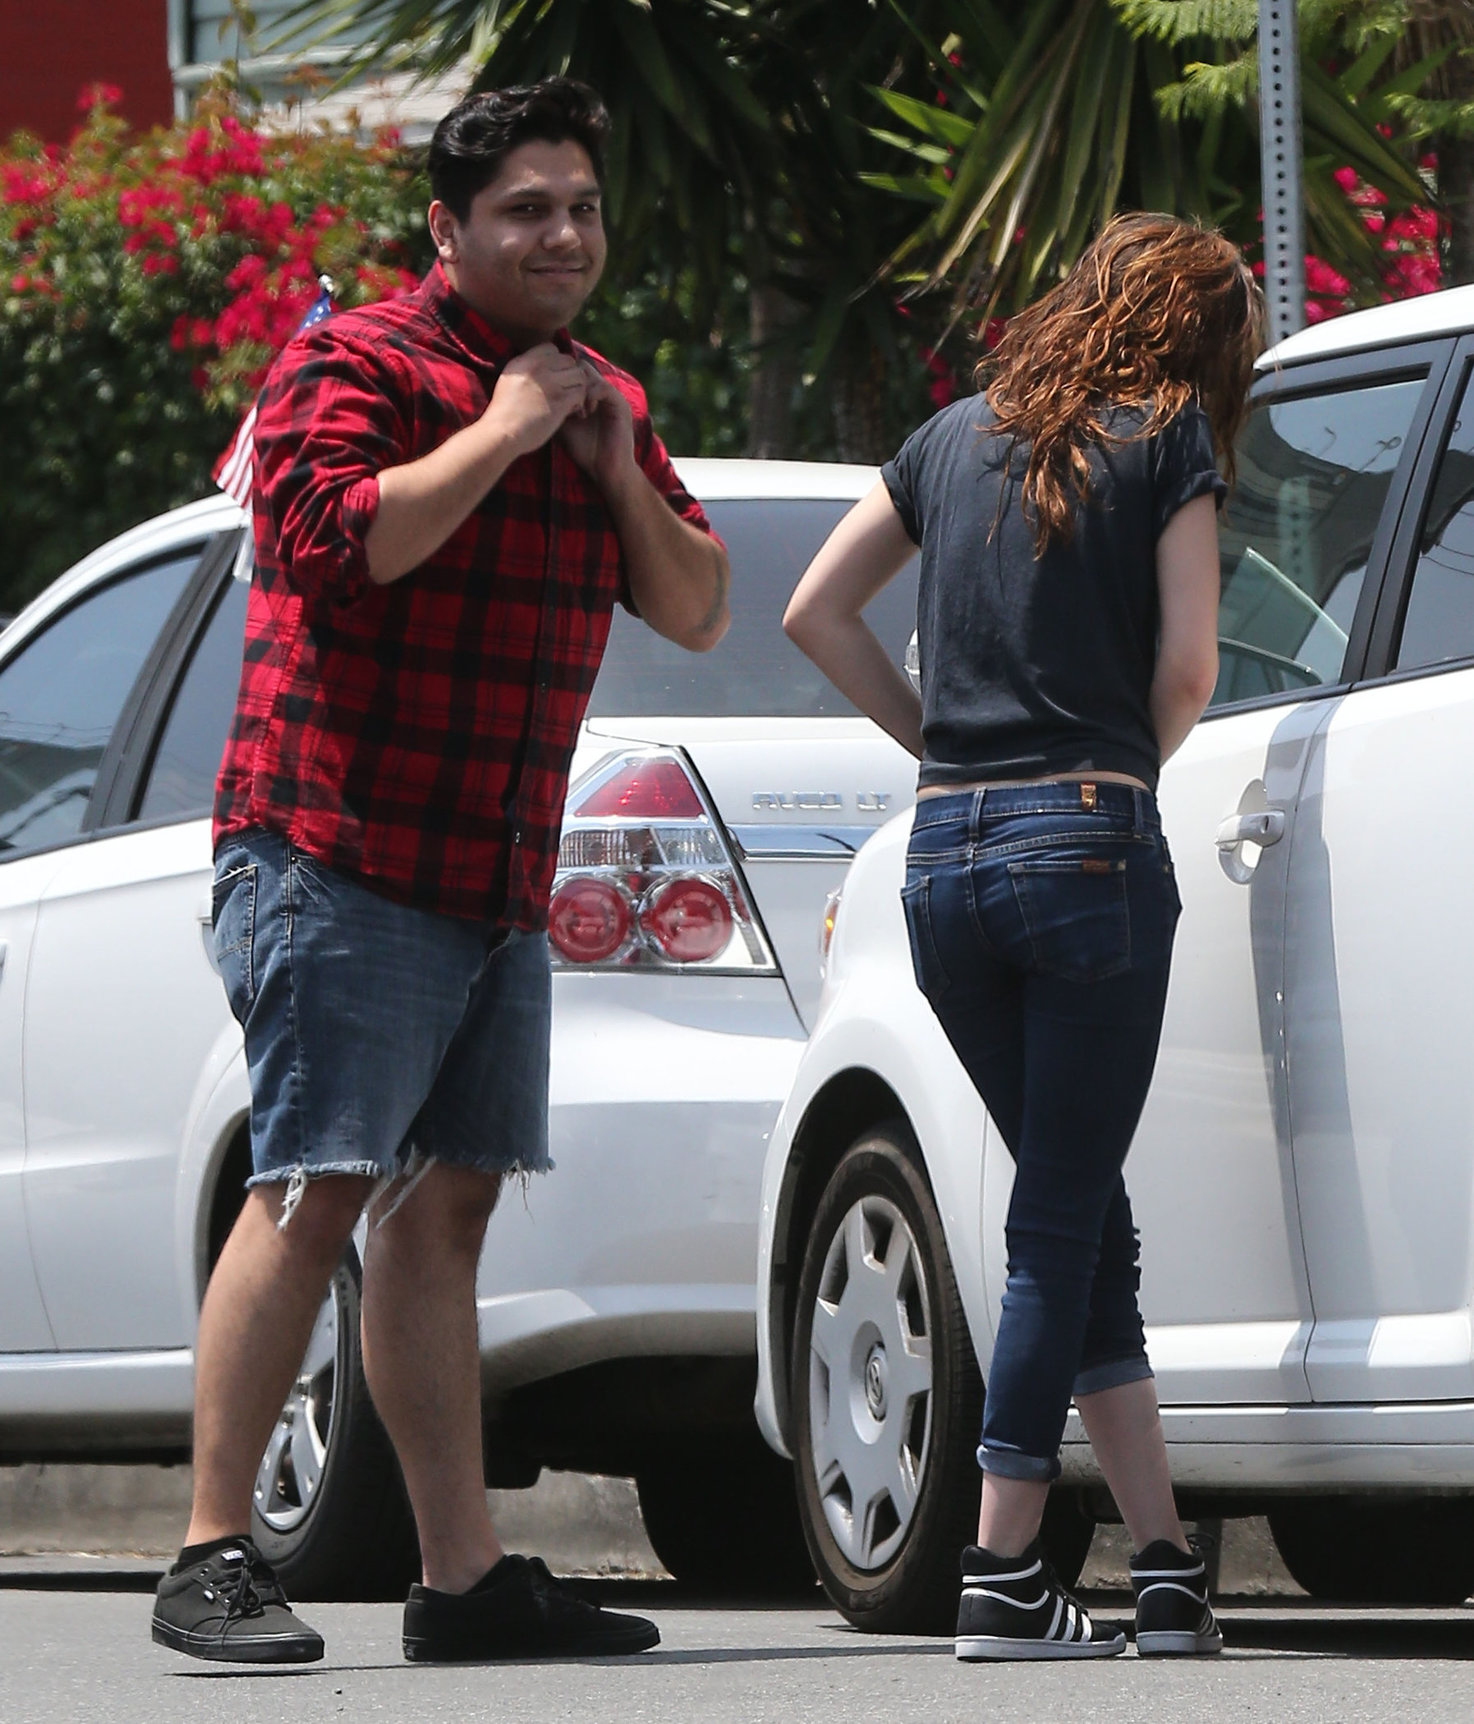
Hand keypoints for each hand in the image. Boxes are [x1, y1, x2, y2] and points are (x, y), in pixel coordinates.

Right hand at [483, 344, 592, 457]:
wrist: (501, 432)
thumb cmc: (503, 413)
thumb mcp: (508, 380)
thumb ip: (524, 369)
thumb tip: (541, 365)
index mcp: (524, 361)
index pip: (552, 348)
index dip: (556, 362)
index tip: (553, 376)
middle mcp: (538, 368)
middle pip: (568, 360)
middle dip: (569, 374)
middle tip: (565, 389)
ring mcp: (550, 384)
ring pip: (579, 375)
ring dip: (577, 387)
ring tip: (569, 400)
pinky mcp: (560, 401)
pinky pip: (580, 392)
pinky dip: (579, 401)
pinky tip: (570, 410)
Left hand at [558, 363, 635, 491]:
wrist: (607, 471)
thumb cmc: (585, 451)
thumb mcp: (563, 426)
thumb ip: (555, 408)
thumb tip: (533, 396)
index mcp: (588, 395)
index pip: (571, 371)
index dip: (558, 377)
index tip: (549, 393)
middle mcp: (600, 392)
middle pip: (579, 367)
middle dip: (567, 380)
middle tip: (560, 398)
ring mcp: (612, 397)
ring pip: (590, 374)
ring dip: (578, 388)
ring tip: (574, 410)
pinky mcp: (621, 405)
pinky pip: (604, 387)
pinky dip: (591, 396)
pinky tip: (585, 413)